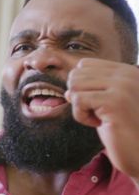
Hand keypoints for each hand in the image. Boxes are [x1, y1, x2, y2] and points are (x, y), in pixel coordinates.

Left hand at [67, 59, 138, 180]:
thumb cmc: (122, 130)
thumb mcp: (105, 105)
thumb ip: (89, 91)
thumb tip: (67, 91)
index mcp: (127, 71)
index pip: (85, 64)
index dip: (82, 86)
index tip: (98, 103)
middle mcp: (127, 74)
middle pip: (76, 74)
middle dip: (79, 96)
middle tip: (99, 113)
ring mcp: (123, 86)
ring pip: (74, 85)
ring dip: (80, 107)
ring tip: (100, 118)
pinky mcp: (115, 101)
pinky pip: (78, 100)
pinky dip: (81, 116)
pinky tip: (99, 124)